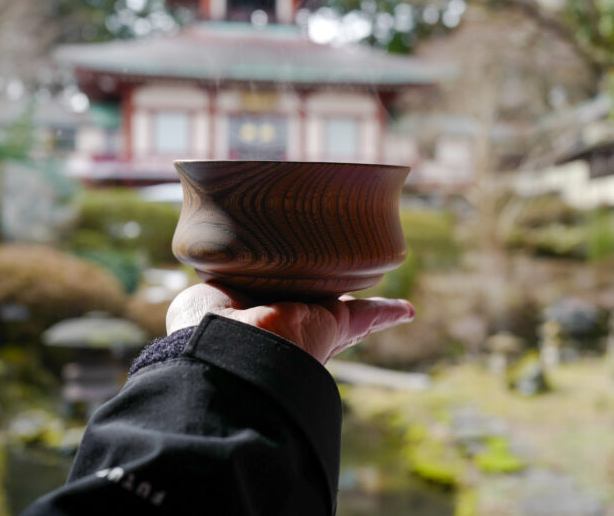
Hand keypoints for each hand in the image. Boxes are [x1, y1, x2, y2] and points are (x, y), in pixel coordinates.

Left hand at [166, 283, 415, 364]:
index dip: (285, 296)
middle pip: (315, 310)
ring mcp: (312, 326)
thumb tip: (211, 260)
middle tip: (346, 295)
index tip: (293, 291)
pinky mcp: (334, 324)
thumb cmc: (206, 327)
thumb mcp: (206, 295)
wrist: (231, 353)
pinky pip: (366, 316)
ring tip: (387, 308)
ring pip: (346, 314)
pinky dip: (388, 313)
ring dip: (365, 311)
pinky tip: (407, 311)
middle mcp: (285, 324)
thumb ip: (216, 278)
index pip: (276, 303)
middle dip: (329, 306)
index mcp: (253, 316)